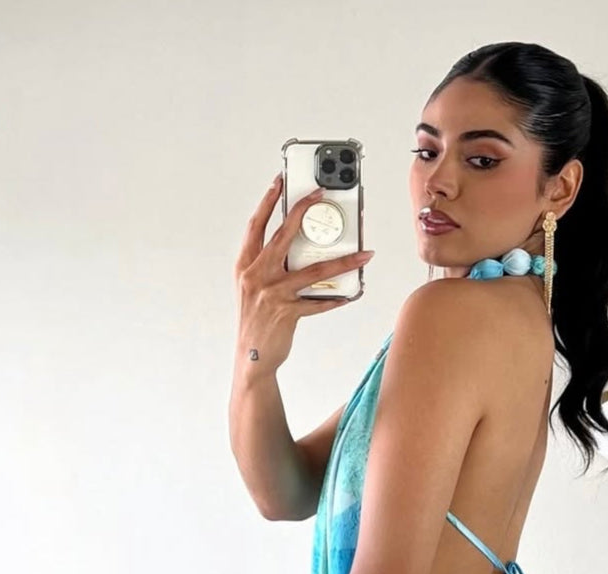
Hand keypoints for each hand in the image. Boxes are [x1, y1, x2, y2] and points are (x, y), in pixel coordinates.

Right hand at [232, 172, 374, 372]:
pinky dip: (337, 298)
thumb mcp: (253, 287)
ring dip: (343, 262)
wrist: (251, 357)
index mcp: (245, 265)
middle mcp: (256, 275)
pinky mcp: (288, 313)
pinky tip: (351, 293)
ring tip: (362, 255)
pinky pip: (319, 302)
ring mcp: (272, 294)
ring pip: (313, 270)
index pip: (257, 225)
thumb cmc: (254, 320)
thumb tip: (297, 248)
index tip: (280, 182)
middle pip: (283, 235)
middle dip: (303, 210)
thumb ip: (268, 265)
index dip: (268, 201)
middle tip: (321, 195)